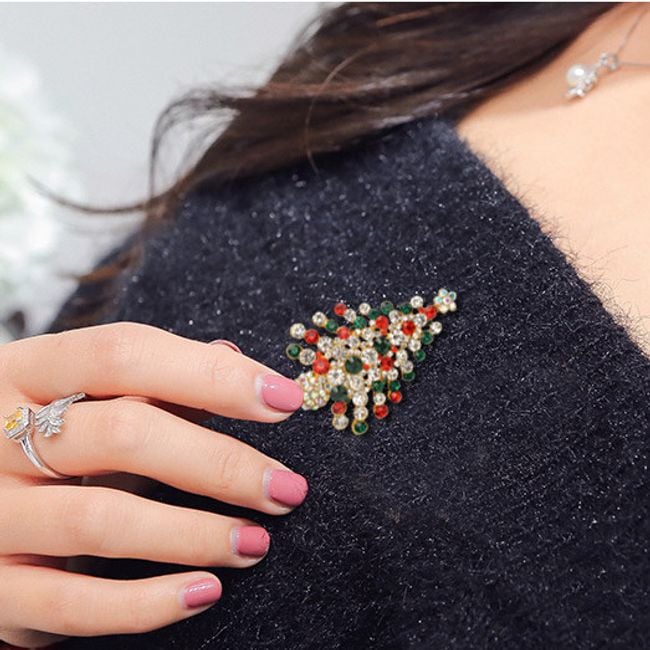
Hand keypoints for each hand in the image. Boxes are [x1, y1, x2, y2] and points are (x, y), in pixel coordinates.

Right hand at [0, 322, 306, 648]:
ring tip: (258, 540)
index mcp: (29, 372)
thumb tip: (231, 356)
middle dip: (220, 463)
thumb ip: (153, 380)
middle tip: (287, 488)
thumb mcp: (80, 397)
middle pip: (123, 435)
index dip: (212, 375)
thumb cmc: (41, 440)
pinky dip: (146, 603)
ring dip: (196, 534)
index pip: (125, 354)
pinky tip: (205, 591)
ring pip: (102, 521)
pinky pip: (71, 604)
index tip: (285, 399)